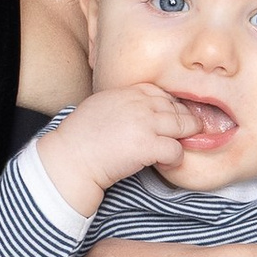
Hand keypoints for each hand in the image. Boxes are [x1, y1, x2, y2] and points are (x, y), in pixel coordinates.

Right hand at [34, 84, 204, 216]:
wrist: (71, 159)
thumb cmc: (80, 138)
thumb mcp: (100, 106)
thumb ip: (123, 103)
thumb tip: (140, 109)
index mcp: (127, 92)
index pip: (161, 93)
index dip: (170, 107)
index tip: (170, 119)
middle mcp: (139, 104)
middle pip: (177, 108)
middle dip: (185, 122)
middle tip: (185, 135)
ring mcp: (145, 124)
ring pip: (184, 126)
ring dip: (184, 139)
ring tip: (176, 149)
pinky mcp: (148, 146)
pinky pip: (177, 150)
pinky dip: (175, 160)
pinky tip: (164, 164)